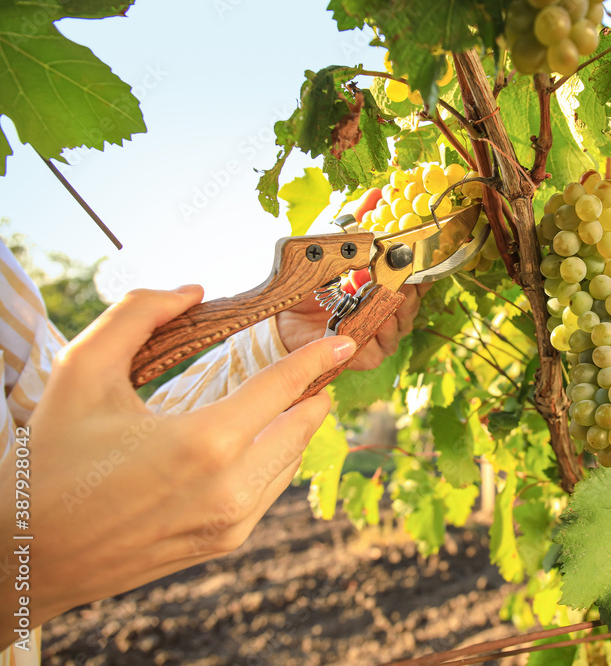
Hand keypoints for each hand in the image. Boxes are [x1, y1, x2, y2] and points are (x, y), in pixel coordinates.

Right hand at [4, 286, 355, 632]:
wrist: (25, 556)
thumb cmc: (50, 461)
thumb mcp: (81, 372)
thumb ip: (138, 315)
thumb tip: (191, 292)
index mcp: (204, 443)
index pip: (283, 388)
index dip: (317, 359)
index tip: (343, 342)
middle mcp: (231, 488)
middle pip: (301, 427)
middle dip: (312, 392)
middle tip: (316, 365)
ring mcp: (232, 523)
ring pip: (290, 462)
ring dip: (296, 426)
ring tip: (291, 397)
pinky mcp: (224, 543)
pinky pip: (270, 491)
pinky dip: (274, 458)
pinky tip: (259, 438)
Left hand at [275, 187, 432, 370]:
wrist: (284, 317)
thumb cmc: (313, 282)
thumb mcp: (336, 245)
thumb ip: (357, 220)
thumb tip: (376, 192)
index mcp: (391, 287)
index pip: (420, 278)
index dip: (422, 267)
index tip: (419, 252)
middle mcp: (393, 313)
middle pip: (414, 299)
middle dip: (404, 284)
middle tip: (391, 269)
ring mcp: (383, 335)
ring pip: (402, 320)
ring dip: (386, 302)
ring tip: (369, 289)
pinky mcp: (371, 354)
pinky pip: (384, 341)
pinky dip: (375, 326)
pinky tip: (365, 314)